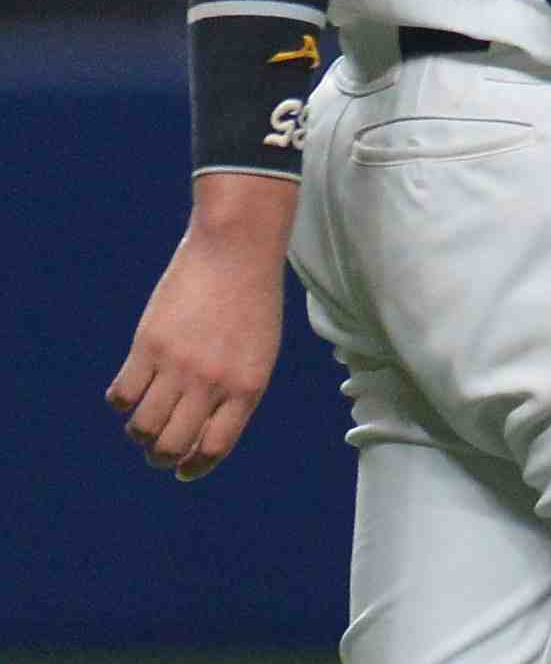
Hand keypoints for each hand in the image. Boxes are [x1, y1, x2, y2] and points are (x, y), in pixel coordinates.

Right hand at [106, 181, 291, 480]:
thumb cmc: (252, 302)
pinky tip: (129, 392)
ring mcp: (179, 365)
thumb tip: (202, 432)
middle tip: (157, 449)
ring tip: (143, 423)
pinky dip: (120, 402)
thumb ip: (235, 391)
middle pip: (172, 445)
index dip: (194, 466)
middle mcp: (212, 383)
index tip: (183, 470)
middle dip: (161, 456)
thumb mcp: (259, 352)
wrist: (236, 252)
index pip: (214, 447)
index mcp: (247, 387)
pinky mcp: (148, 345)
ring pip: (142, 426)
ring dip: (139, 433)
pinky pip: (121, 394)